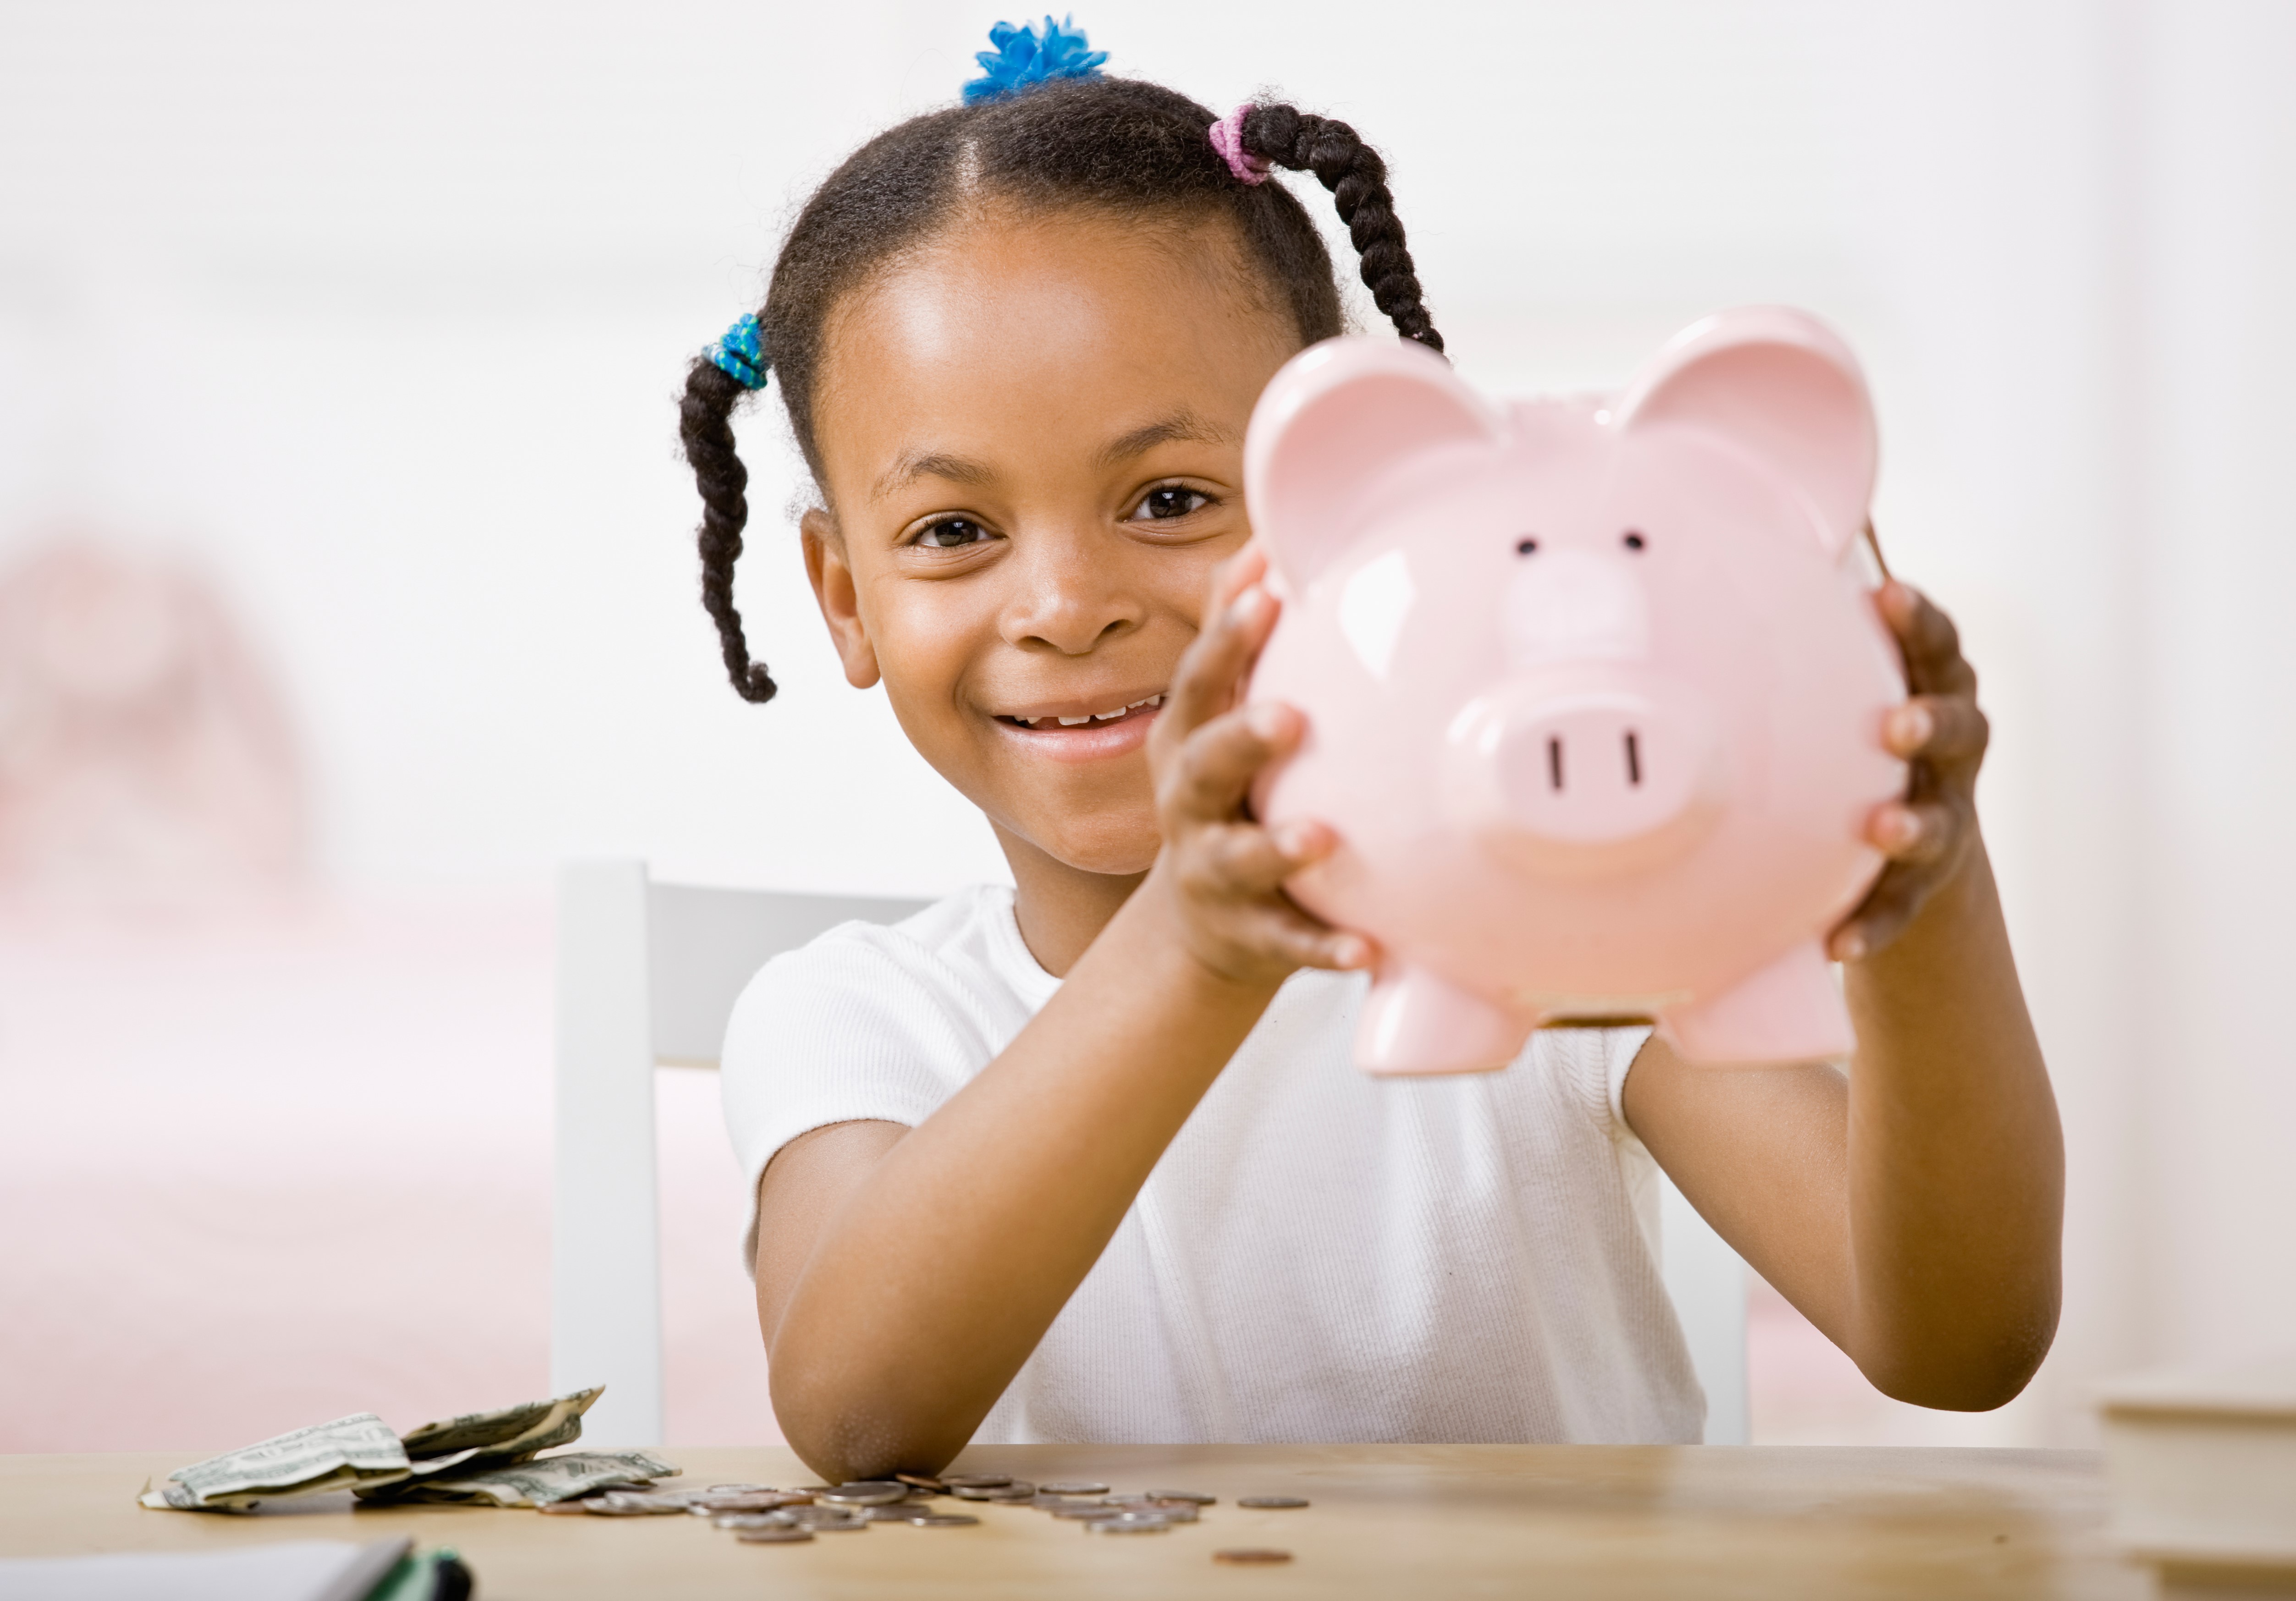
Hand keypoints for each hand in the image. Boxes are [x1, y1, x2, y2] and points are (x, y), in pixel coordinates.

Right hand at [1140, 544, 1373, 987]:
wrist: (1199, 920)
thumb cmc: (1225, 791)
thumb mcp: (1214, 717)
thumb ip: (1237, 642)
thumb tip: (1261, 546)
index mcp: (1188, 742)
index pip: (1201, 683)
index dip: (1226, 639)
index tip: (1264, 595)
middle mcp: (1192, 804)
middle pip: (1204, 766)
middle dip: (1242, 739)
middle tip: (1289, 717)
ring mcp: (1217, 871)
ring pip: (1239, 859)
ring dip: (1277, 848)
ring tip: (1322, 839)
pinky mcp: (1252, 933)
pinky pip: (1290, 942)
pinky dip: (1324, 947)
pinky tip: (1366, 951)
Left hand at [1831, 580, 1990, 961]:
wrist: (1906, 848)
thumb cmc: (1859, 738)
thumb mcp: (1847, 685)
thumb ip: (1818, 631)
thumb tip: (1762, 537)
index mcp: (1931, 692)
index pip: (1936, 648)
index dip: (1918, 620)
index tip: (1888, 592)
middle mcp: (1948, 755)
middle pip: (1960, 729)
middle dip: (1932, 721)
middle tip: (1897, 724)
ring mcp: (1942, 820)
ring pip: (1939, 822)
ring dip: (1913, 824)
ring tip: (1882, 829)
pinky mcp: (1921, 888)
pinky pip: (1898, 909)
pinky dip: (1872, 925)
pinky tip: (1837, 945)